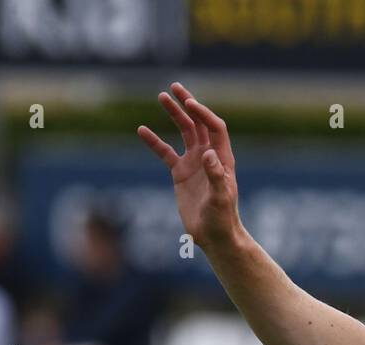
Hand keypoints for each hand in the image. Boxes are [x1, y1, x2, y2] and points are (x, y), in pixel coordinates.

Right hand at [138, 81, 241, 250]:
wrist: (214, 236)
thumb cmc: (222, 219)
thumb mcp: (221, 199)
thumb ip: (216, 176)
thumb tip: (208, 154)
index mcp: (223, 159)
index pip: (215, 128)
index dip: (204, 114)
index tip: (190, 103)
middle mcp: (209, 156)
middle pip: (199, 123)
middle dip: (188, 105)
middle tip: (175, 87)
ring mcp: (194, 163)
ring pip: (184, 132)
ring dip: (174, 114)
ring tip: (161, 97)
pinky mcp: (180, 174)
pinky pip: (165, 152)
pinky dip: (154, 141)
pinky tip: (141, 130)